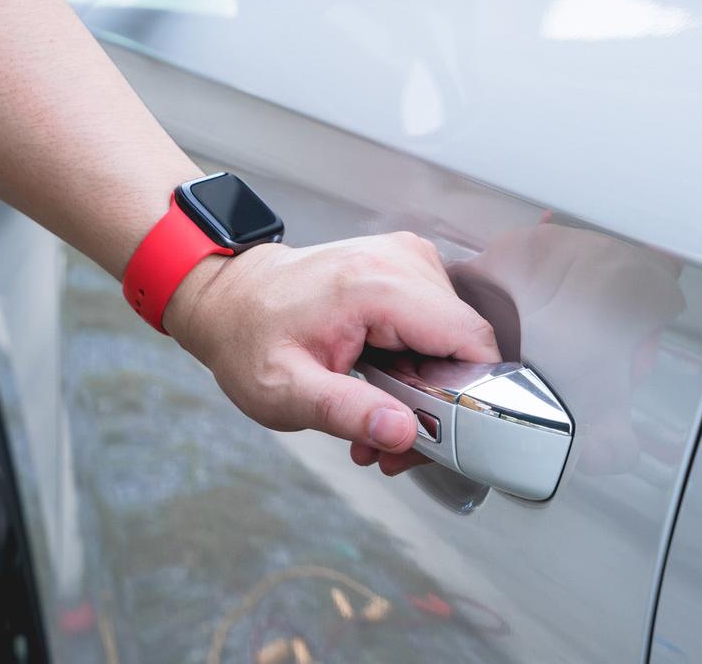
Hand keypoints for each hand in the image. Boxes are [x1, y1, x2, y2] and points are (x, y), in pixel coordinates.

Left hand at [163, 232, 500, 475]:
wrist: (230, 299)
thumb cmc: (249, 339)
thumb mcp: (285, 391)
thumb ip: (347, 413)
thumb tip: (404, 432)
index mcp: (376, 285)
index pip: (471, 340)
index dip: (466, 396)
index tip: (430, 434)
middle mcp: (401, 261)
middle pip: (466, 345)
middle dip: (438, 404)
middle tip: (388, 442)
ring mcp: (408, 259)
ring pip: (456, 340)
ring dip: (427, 388)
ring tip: (376, 414)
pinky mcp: (408, 268)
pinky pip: (439, 325)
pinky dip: (419, 363)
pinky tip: (383, 384)